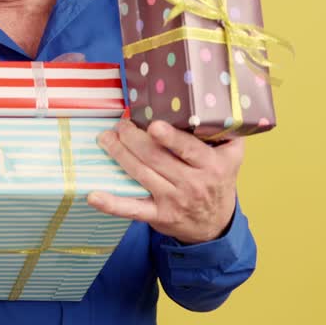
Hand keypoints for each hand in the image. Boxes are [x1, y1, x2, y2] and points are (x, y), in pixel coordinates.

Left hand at [88, 120, 243, 244]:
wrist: (215, 225)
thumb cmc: (218, 180)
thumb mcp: (232, 155)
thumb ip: (225, 130)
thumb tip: (213, 100)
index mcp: (211, 165)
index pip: (189, 149)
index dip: (170, 138)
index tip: (152, 125)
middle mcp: (191, 184)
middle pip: (156, 158)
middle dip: (133, 138)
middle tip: (121, 124)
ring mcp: (173, 200)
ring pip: (141, 175)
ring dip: (119, 154)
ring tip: (105, 138)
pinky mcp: (158, 216)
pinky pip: (132, 210)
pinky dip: (112, 204)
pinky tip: (94, 196)